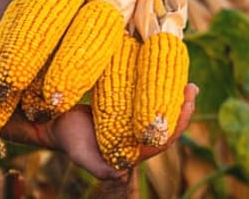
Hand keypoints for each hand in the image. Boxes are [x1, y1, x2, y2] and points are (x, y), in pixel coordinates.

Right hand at [45, 83, 198, 179]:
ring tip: (187, 82)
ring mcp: (135, 123)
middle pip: (168, 124)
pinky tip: (164, 74)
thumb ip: (99, 168)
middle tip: (191, 87)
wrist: (56, 124)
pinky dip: (159, 89)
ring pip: (161, 111)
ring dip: (176, 97)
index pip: (164, 139)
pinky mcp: (129, 109)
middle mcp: (139, 138)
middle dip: (183, 107)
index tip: (186, 105)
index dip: (178, 124)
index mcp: (135, 152)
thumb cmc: (70, 141)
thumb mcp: (82, 155)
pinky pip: (149, 100)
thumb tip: (120, 175)